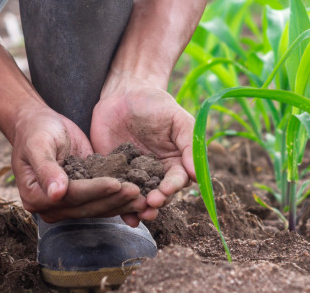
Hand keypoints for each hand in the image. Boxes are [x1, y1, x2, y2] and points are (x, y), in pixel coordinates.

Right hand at [11, 104, 146, 221]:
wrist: (39, 125)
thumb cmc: (36, 131)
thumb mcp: (38, 144)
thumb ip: (46, 168)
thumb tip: (56, 194)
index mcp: (36, 196)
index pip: (71, 196)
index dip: (94, 190)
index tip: (116, 183)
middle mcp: (52, 206)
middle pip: (87, 206)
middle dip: (113, 199)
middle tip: (137, 191)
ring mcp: (68, 204)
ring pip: (98, 208)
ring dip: (121, 203)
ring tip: (142, 196)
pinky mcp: (82, 197)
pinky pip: (102, 201)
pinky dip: (120, 199)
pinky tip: (138, 196)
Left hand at [91, 73, 195, 223]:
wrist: (123, 93)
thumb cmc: (155, 103)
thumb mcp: (177, 118)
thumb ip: (189, 143)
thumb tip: (196, 173)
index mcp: (175, 161)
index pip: (177, 180)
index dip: (173, 187)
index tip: (166, 190)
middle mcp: (156, 173)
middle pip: (160, 195)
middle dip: (157, 202)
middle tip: (150, 205)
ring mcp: (134, 175)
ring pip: (139, 198)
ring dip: (140, 209)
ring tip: (137, 215)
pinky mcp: (113, 174)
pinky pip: (117, 193)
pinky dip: (119, 206)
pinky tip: (122, 216)